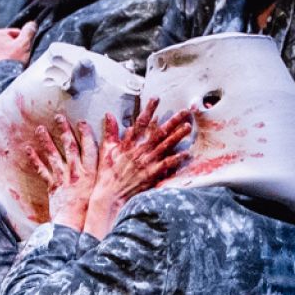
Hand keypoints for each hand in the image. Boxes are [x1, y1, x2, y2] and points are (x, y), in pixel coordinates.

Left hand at [0, 21, 36, 74]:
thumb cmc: (11, 62)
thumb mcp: (24, 44)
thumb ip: (28, 32)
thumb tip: (32, 24)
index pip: (14, 33)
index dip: (23, 42)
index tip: (26, 50)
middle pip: (7, 44)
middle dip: (15, 51)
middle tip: (20, 60)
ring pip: (2, 55)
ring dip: (8, 59)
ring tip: (13, 68)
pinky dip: (2, 68)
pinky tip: (7, 73)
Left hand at [28, 116, 98, 229]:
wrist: (77, 225)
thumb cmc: (94, 211)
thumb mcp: (105, 190)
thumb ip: (109, 176)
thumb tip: (123, 167)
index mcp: (91, 171)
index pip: (89, 147)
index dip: (85, 134)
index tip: (82, 122)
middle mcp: (77, 171)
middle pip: (70, 146)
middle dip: (64, 130)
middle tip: (59, 117)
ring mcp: (64, 178)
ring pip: (54, 155)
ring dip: (46, 141)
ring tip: (40, 128)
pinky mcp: (53, 186)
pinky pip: (42, 170)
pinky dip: (35, 159)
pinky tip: (28, 149)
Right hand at [83, 100, 191, 237]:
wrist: (109, 195)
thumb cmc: (107, 173)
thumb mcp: (106, 150)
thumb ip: (110, 131)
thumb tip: (109, 115)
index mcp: (129, 143)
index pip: (140, 122)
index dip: (148, 110)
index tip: (156, 99)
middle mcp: (140, 150)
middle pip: (158, 131)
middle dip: (172, 120)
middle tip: (184, 111)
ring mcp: (146, 162)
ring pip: (165, 145)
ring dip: (177, 135)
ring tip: (188, 126)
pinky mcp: (151, 174)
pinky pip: (166, 165)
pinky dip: (176, 159)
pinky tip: (186, 153)